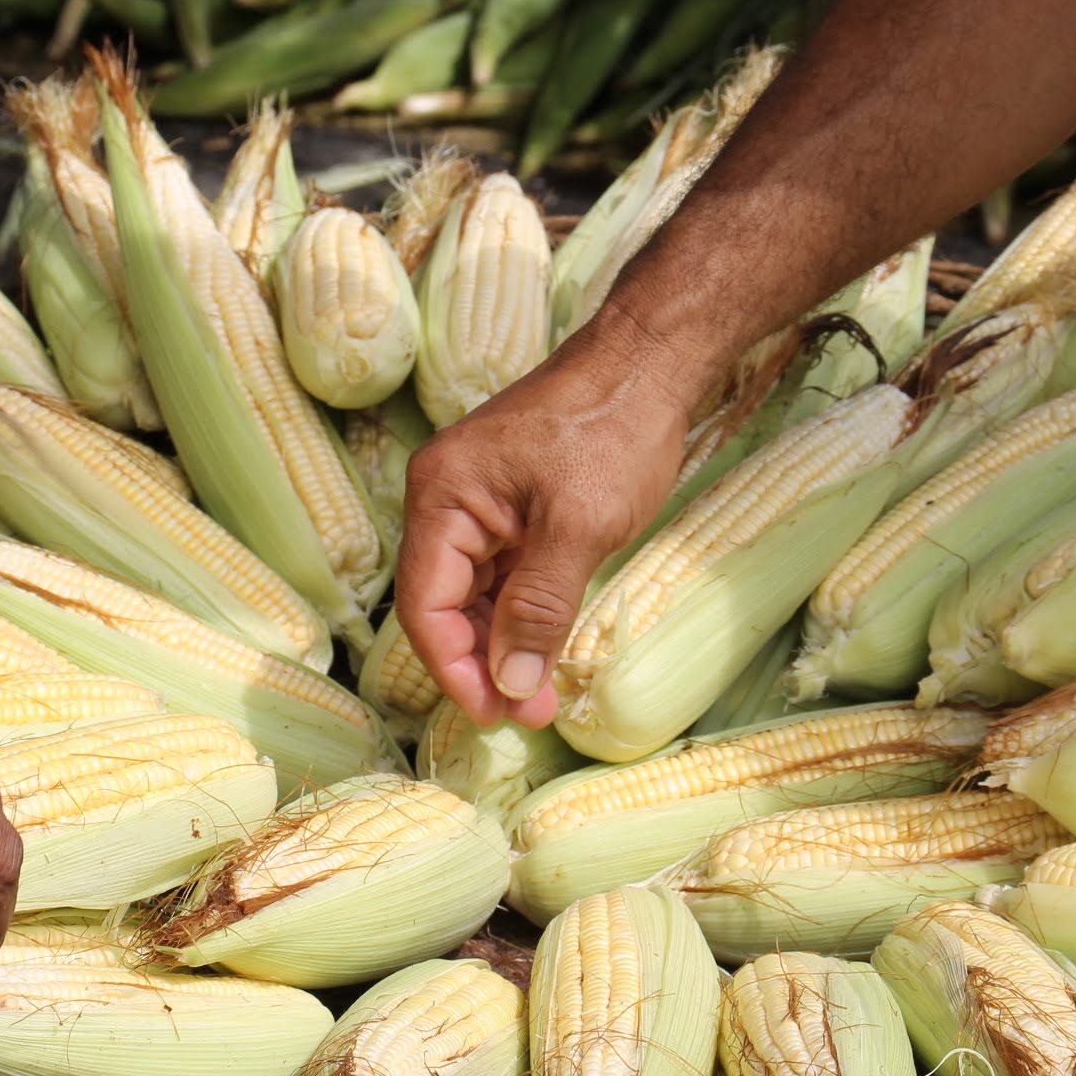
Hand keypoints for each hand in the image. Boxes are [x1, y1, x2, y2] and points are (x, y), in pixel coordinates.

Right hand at [397, 319, 699, 729]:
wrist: (650, 360)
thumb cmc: (612, 429)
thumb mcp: (578, 526)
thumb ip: (539, 607)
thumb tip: (510, 683)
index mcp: (442, 496)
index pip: (426, 603)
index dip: (454, 666)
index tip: (494, 714)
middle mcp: (445, 500)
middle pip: (445, 603)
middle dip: (482, 663)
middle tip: (527, 713)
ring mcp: (479, 502)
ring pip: (475, 594)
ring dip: (504, 644)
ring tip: (541, 694)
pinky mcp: (512, 506)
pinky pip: (503, 574)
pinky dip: (522, 614)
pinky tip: (545, 649)